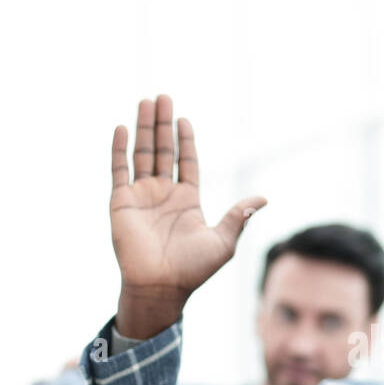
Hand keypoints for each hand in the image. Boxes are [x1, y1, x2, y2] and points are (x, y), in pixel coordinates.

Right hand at [110, 94, 266, 338]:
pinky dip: (120, 148)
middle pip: (163, 151)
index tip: (184, 119)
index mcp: (187, 201)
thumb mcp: (223, 241)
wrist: (161, 287)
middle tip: (163, 97)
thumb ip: (240, 215)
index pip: (186, 162)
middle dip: (163, 124)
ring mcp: (142, 197)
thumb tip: (264, 198)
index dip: (185, 141)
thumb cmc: (193, 270)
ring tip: (146, 101)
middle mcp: (163, 195)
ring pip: (142, 154)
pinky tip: (123, 127)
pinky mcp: (122, 202)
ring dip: (144, 128)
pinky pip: (119, 170)